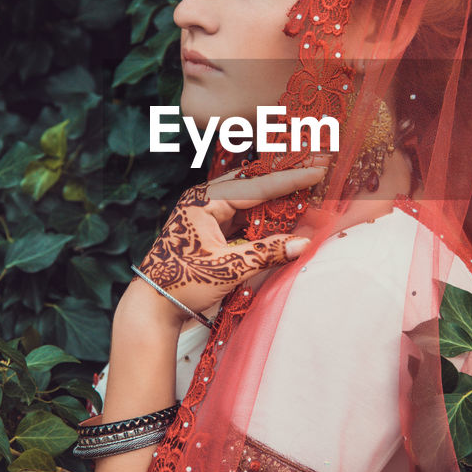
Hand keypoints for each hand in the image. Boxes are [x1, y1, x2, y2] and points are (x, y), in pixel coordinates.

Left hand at [132, 164, 326, 322]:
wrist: (153, 304)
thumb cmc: (183, 283)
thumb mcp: (227, 268)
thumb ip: (266, 253)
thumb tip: (304, 243)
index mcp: (204, 200)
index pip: (257, 186)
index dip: (291, 180)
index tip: (319, 170)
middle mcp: (204, 199)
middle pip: (254, 182)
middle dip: (286, 178)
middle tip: (317, 166)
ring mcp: (207, 212)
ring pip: (250, 197)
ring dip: (277, 195)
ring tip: (309, 188)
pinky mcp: (210, 227)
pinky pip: (244, 214)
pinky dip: (266, 213)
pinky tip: (286, 212)